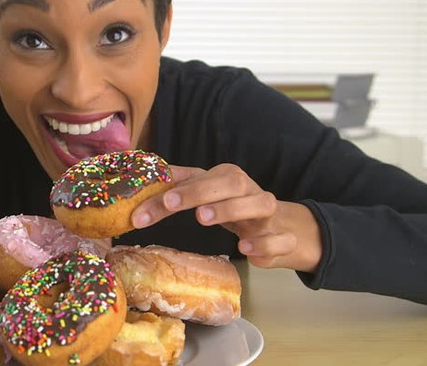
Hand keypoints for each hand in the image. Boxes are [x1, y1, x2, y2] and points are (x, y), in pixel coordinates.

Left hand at [131, 163, 321, 272]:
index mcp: (227, 178)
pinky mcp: (281, 239)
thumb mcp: (206, 194)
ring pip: (261, 204)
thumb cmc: (232, 208)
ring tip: (203, 219)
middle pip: (232, 183)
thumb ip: (178, 187)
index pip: (201, 178)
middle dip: (203, 192)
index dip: (182, 189)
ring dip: (232, 209)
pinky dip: (265, 243)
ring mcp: (267, 215)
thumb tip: (145, 180)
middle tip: (175, 204)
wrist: (280, 228)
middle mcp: (249, 191)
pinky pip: (280, 239)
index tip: (162, 202)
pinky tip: (246, 249)